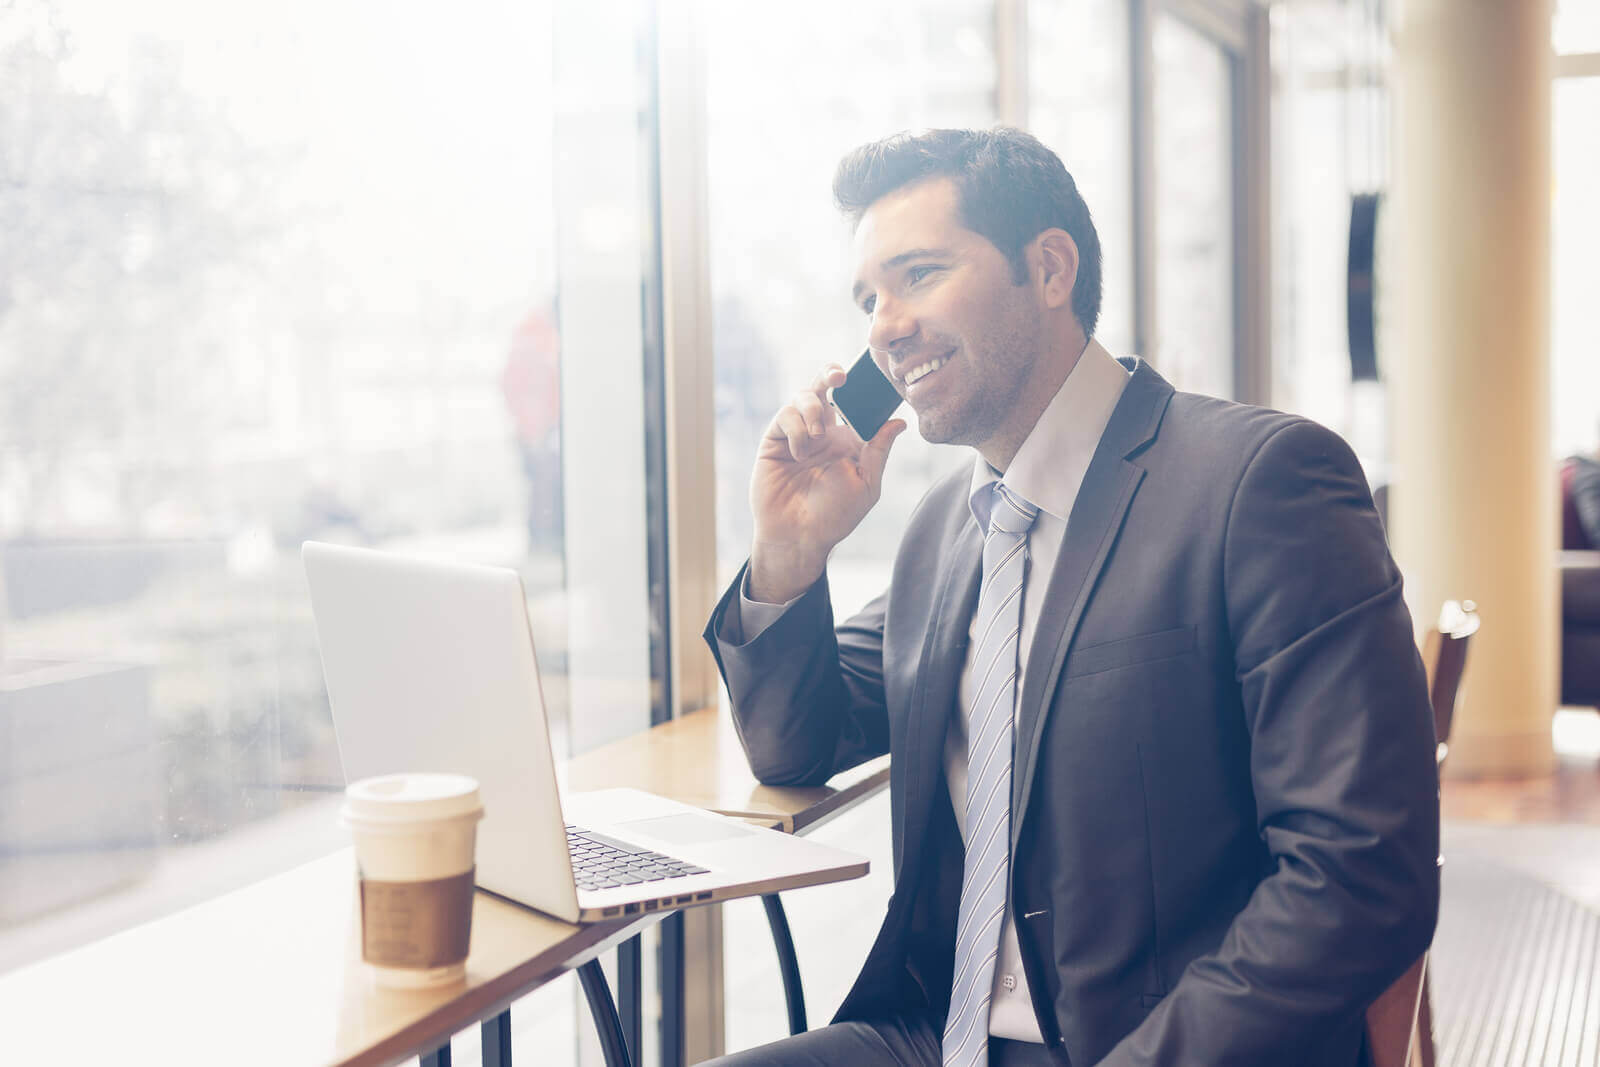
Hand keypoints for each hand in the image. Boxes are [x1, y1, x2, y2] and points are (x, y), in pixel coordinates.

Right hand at [748, 363, 907, 602]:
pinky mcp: (775, 439)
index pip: (856, 403)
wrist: (798, 535)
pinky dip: (795, 429)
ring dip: (813, 409)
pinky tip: (799, 453)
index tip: (872, 380)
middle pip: (826, 386)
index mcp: (849, 439)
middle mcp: (824, 431)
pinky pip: (785, 415)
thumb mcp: (866, 484)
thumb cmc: (834, 515)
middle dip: (832, 373)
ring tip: (817, 435)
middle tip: (840, 377)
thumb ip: (878, 450)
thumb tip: (899, 421)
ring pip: (804, 395)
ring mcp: (798, 433)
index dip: (863, 388)